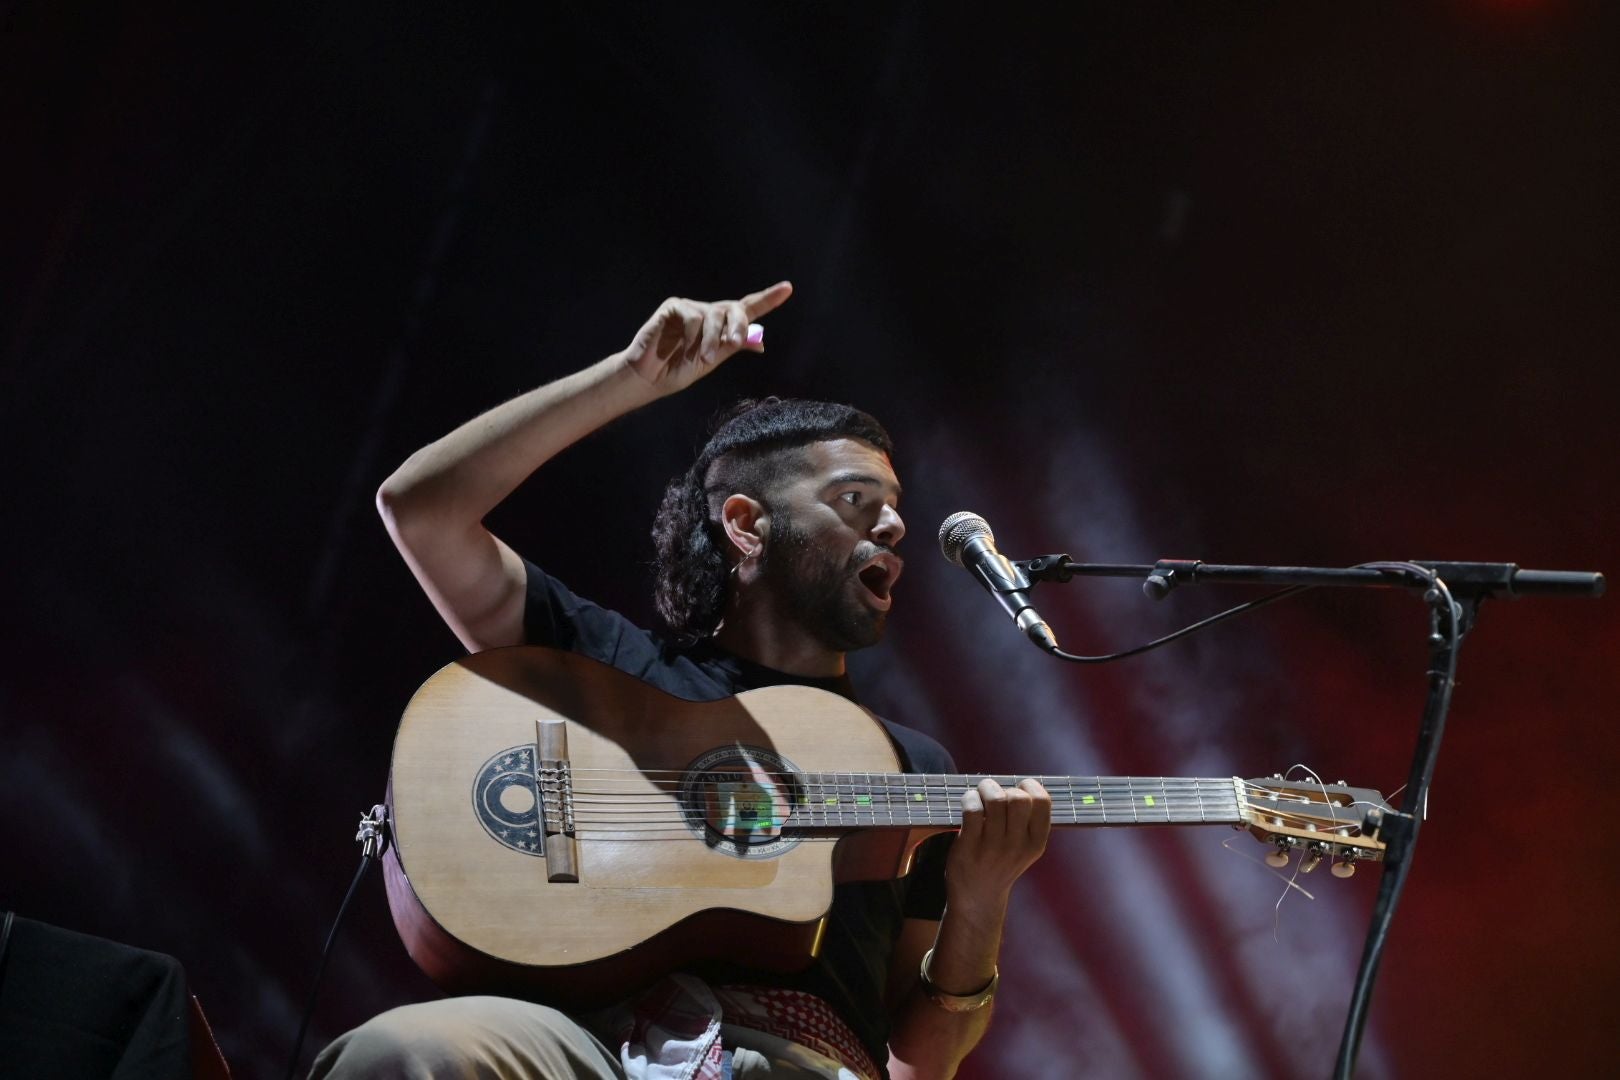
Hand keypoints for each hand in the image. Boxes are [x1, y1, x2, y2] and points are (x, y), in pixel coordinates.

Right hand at [622, 281, 793, 395]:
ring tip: (703, 358)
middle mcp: (708, 313)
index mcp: (721, 326)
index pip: (748, 309)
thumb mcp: (713, 361)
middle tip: (733, 342)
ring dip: (711, 340)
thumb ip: (733, 347)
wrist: (649, 378)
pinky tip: (681, 346)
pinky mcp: (673, 306)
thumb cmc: (678, 370)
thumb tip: (760, 342)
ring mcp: (691, 308)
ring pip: (713, 315)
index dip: (768, 298)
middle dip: (738, 325)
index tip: (787, 288)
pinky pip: (692, 316)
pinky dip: (691, 334)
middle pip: (734, 309)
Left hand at [946, 778, 1050, 910]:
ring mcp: (994, 848)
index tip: (1018, 789)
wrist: (978, 898)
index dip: (1029, 787)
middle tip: (992, 793)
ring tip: (979, 795)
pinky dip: (969, 799)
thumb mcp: (1023, 848)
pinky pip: (972, 810)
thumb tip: (1017, 783)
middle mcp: (1018, 846)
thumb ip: (1025, 821)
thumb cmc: (999, 863)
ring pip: (995, 800)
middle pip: (1018, 798)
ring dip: (984, 789)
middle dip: (1003, 787)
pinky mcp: (970, 847)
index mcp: (1036, 843)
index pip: (1042, 802)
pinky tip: (968, 803)